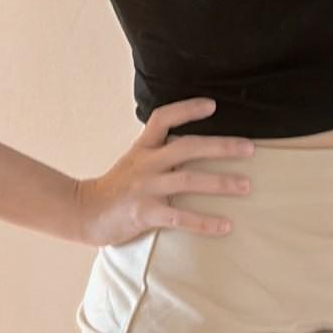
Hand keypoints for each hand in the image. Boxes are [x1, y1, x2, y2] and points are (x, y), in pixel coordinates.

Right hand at [71, 98, 254, 246]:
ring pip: (188, 181)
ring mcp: (145, 188)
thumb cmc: (117, 187)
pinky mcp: (144, 213)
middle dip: (221, 147)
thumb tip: (195, 143)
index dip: (187, 109)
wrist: (83, 213)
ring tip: (246, 185)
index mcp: (144, 148)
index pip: (163, 118)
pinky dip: (205, 222)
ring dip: (220, 182)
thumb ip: (160, 151)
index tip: (212, 105)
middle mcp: (146, 163)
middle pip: (187, 147)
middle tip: (250, 148)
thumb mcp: (136, 160)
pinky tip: (225, 226)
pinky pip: (180, 218)